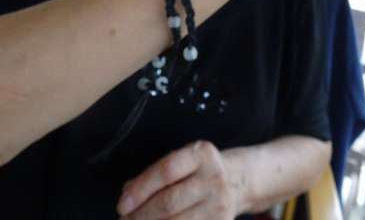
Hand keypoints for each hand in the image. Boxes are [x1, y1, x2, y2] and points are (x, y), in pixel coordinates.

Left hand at [116, 141, 239, 218]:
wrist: (237, 180)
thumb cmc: (199, 169)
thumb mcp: (183, 160)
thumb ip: (154, 174)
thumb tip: (127, 193)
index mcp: (202, 154)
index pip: (167, 170)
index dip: (141, 189)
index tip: (122, 204)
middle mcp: (214, 177)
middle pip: (169, 202)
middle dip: (140, 215)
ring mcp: (220, 204)